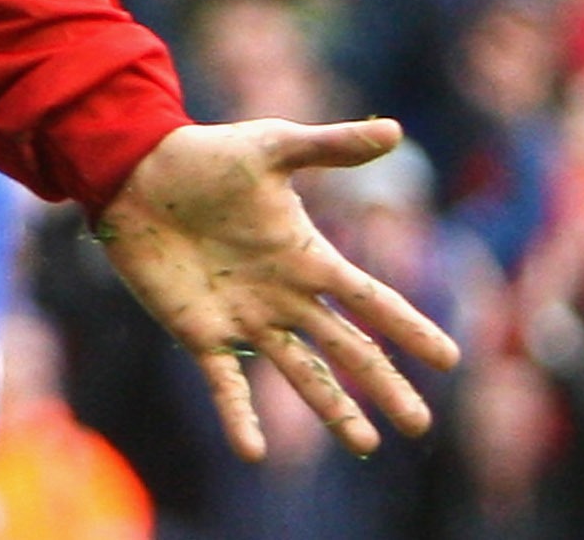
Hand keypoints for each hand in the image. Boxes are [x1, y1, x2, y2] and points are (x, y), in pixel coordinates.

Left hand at [94, 119, 461, 459]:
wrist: (134, 171)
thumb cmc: (205, 156)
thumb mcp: (272, 147)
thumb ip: (331, 146)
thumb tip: (396, 130)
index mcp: (307, 257)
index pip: (370, 300)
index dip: (408, 328)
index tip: (449, 358)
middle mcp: (285, 297)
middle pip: (346, 349)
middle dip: (383, 385)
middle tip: (420, 425)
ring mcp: (245, 318)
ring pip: (299, 374)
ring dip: (331, 409)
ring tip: (364, 445)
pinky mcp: (200, 332)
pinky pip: (226, 383)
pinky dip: (241, 416)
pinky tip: (254, 452)